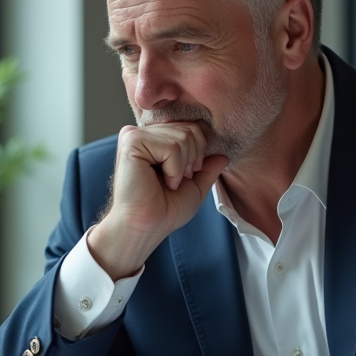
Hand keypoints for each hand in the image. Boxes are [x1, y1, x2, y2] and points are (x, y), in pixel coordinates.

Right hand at [88, 123, 227, 279]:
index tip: (186, 176)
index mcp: (153, 138)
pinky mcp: (132, 143)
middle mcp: (142, 132)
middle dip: (193, 159)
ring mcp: (134, 135)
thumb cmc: (165, 210)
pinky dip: (174, 169)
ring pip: (183, 137)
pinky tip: (163, 181)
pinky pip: (171, 147)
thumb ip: (207, 168)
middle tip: (178, 181)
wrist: (148, 227)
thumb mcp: (195, 186)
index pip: (190, 127)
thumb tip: (223, 155)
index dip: (198, 152)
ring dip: (183, 167)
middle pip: (190, 129)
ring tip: (169, 182)